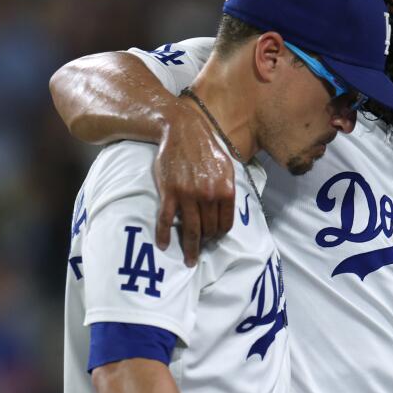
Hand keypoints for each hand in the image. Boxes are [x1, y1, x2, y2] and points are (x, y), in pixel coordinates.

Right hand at [154, 101, 235, 265]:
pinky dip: (165, 235)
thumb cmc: (206, 148)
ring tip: (188, 261)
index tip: (214, 239)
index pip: (225, 224)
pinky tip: (164, 245)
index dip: (220, 235)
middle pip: (209, 230)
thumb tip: (229, 207)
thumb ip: (229, 187)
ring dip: (189, 249)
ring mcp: (189, 196)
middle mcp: (209, 196)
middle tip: (200, 250)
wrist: (182, 131)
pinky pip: (167, 220)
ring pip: (191, 230)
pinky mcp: (170, 193)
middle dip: (205, 242)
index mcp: (226, 190)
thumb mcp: (227, 166)